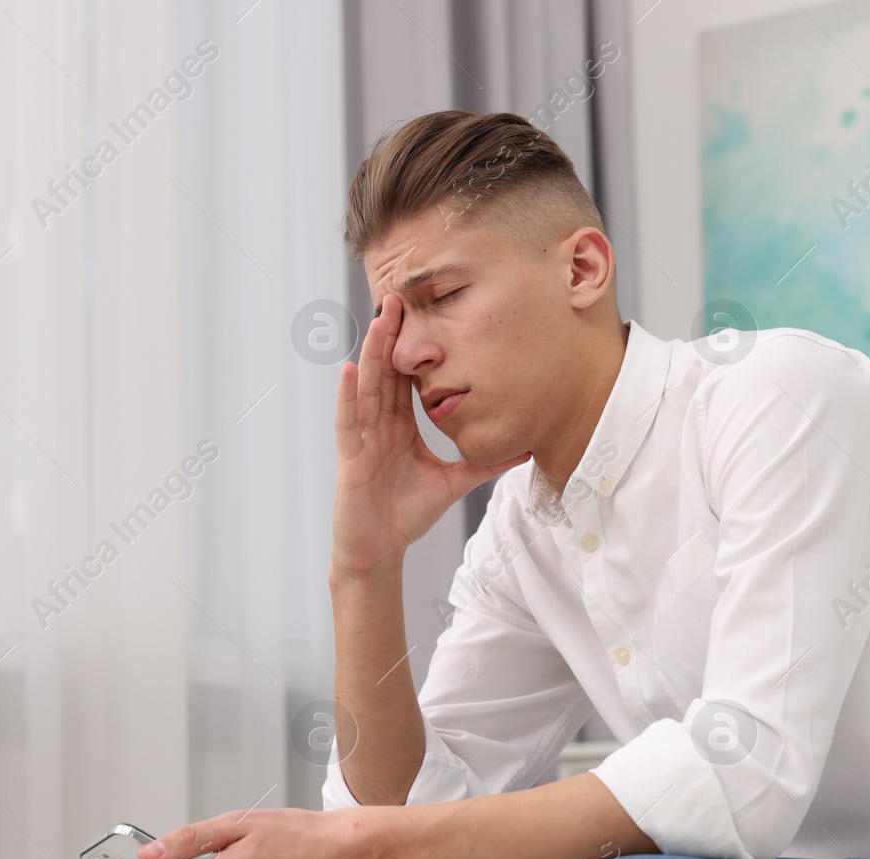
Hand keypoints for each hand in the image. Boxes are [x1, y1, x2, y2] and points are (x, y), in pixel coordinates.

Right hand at [331, 292, 527, 577]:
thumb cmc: (406, 514)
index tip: (424, 314)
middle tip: (399, 296)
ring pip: (367, 387)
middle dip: (391, 336)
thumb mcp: (453, 482)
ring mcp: (362, 438)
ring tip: (380, 319)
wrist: (379, 550)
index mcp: (399, 427)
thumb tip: (522, 450)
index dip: (413, 349)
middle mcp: (378, 425)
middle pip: (384, 372)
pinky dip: (347, 395)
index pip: (405, 379)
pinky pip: (347, 420)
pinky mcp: (349, 456)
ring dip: (372, 353)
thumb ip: (484, 464)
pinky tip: (348, 368)